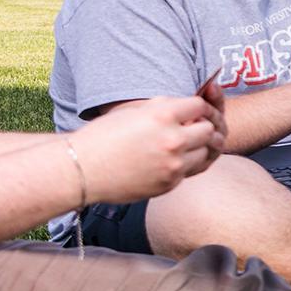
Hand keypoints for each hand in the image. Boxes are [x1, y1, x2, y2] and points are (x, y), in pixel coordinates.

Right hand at [73, 94, 227, 201]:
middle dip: (202, 127)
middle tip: (192, 129)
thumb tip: (185, 108)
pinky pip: (188, 172)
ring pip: (204, 153)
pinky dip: (183, 165)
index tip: (192, 112)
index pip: (200, 106)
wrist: (82, 170)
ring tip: (183, 146)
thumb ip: (163, 108)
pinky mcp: (169, 184)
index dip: (197, 108)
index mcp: (163, 115)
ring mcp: (173, 165)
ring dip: (197, 148)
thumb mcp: (133, 112)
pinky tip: (170, 161)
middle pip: (209, 130)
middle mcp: (172, 140)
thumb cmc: (103, 137)